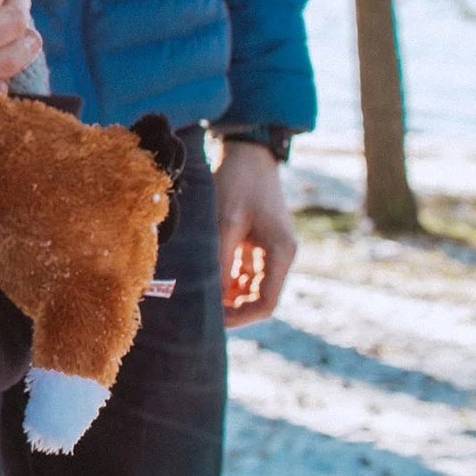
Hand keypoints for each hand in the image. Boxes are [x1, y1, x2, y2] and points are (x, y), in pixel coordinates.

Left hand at [215, 138, 295, 325]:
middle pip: (257, 298)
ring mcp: (268, 250)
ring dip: (225, 294)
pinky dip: (223, 278)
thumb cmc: (238, 182)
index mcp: (280, 253)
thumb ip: (220, 258)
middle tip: (198, 312)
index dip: (240, 318)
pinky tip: (200, 279)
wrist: (246, 152)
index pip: (266, 303)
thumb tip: (210, 294)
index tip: (213, 322)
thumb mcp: (226, 220)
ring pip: (247, 286)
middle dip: (231, 309)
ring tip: (195, 297)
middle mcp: (278, 256)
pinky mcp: (255, 242)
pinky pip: (240, 271)